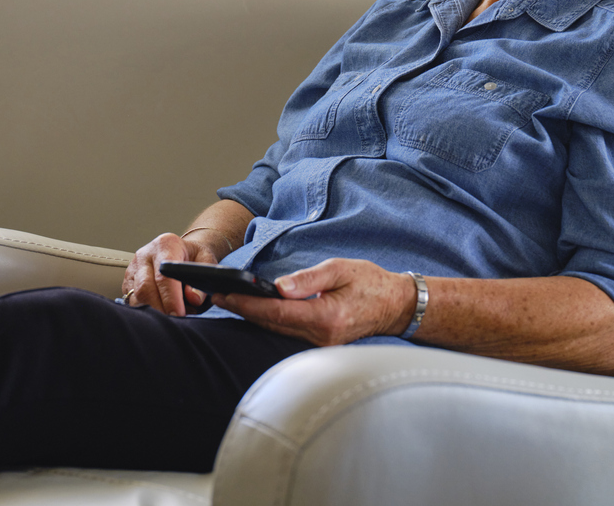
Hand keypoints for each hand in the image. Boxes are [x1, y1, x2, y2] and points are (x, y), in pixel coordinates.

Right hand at [121, 232, 220, 315]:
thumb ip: (202, 276)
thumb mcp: (206, 259)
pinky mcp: (128, 281)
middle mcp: (145, 255)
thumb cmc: (193, 257)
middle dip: (160, 309)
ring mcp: (133, 268)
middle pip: (145, 288)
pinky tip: (159, 313)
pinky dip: (145, 311)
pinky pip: (131, 300)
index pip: (164, 276)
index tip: (179, 314)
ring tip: (170, 318)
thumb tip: (193, 298)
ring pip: (136, 297)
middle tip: (175, 322)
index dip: (171, 298)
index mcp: (165, 245)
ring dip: (152, 312)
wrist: (182, 250)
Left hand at [215, 258, 415, 346]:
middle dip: (243, 310)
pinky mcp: (320, 343)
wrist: (395, 306)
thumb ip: (309, 278)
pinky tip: (256, 311)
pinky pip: (287, 333)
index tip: (226, 293)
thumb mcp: (341, 269)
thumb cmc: (370, 283)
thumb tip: (278, 287)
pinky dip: (269, 322)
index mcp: (325, 317)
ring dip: (253, 317)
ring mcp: (320, 344)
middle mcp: (320, 336)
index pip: (277, 312)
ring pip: (277, 331)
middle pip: (271, 325)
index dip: (248, 304)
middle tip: (217, 295)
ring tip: (229, 301)